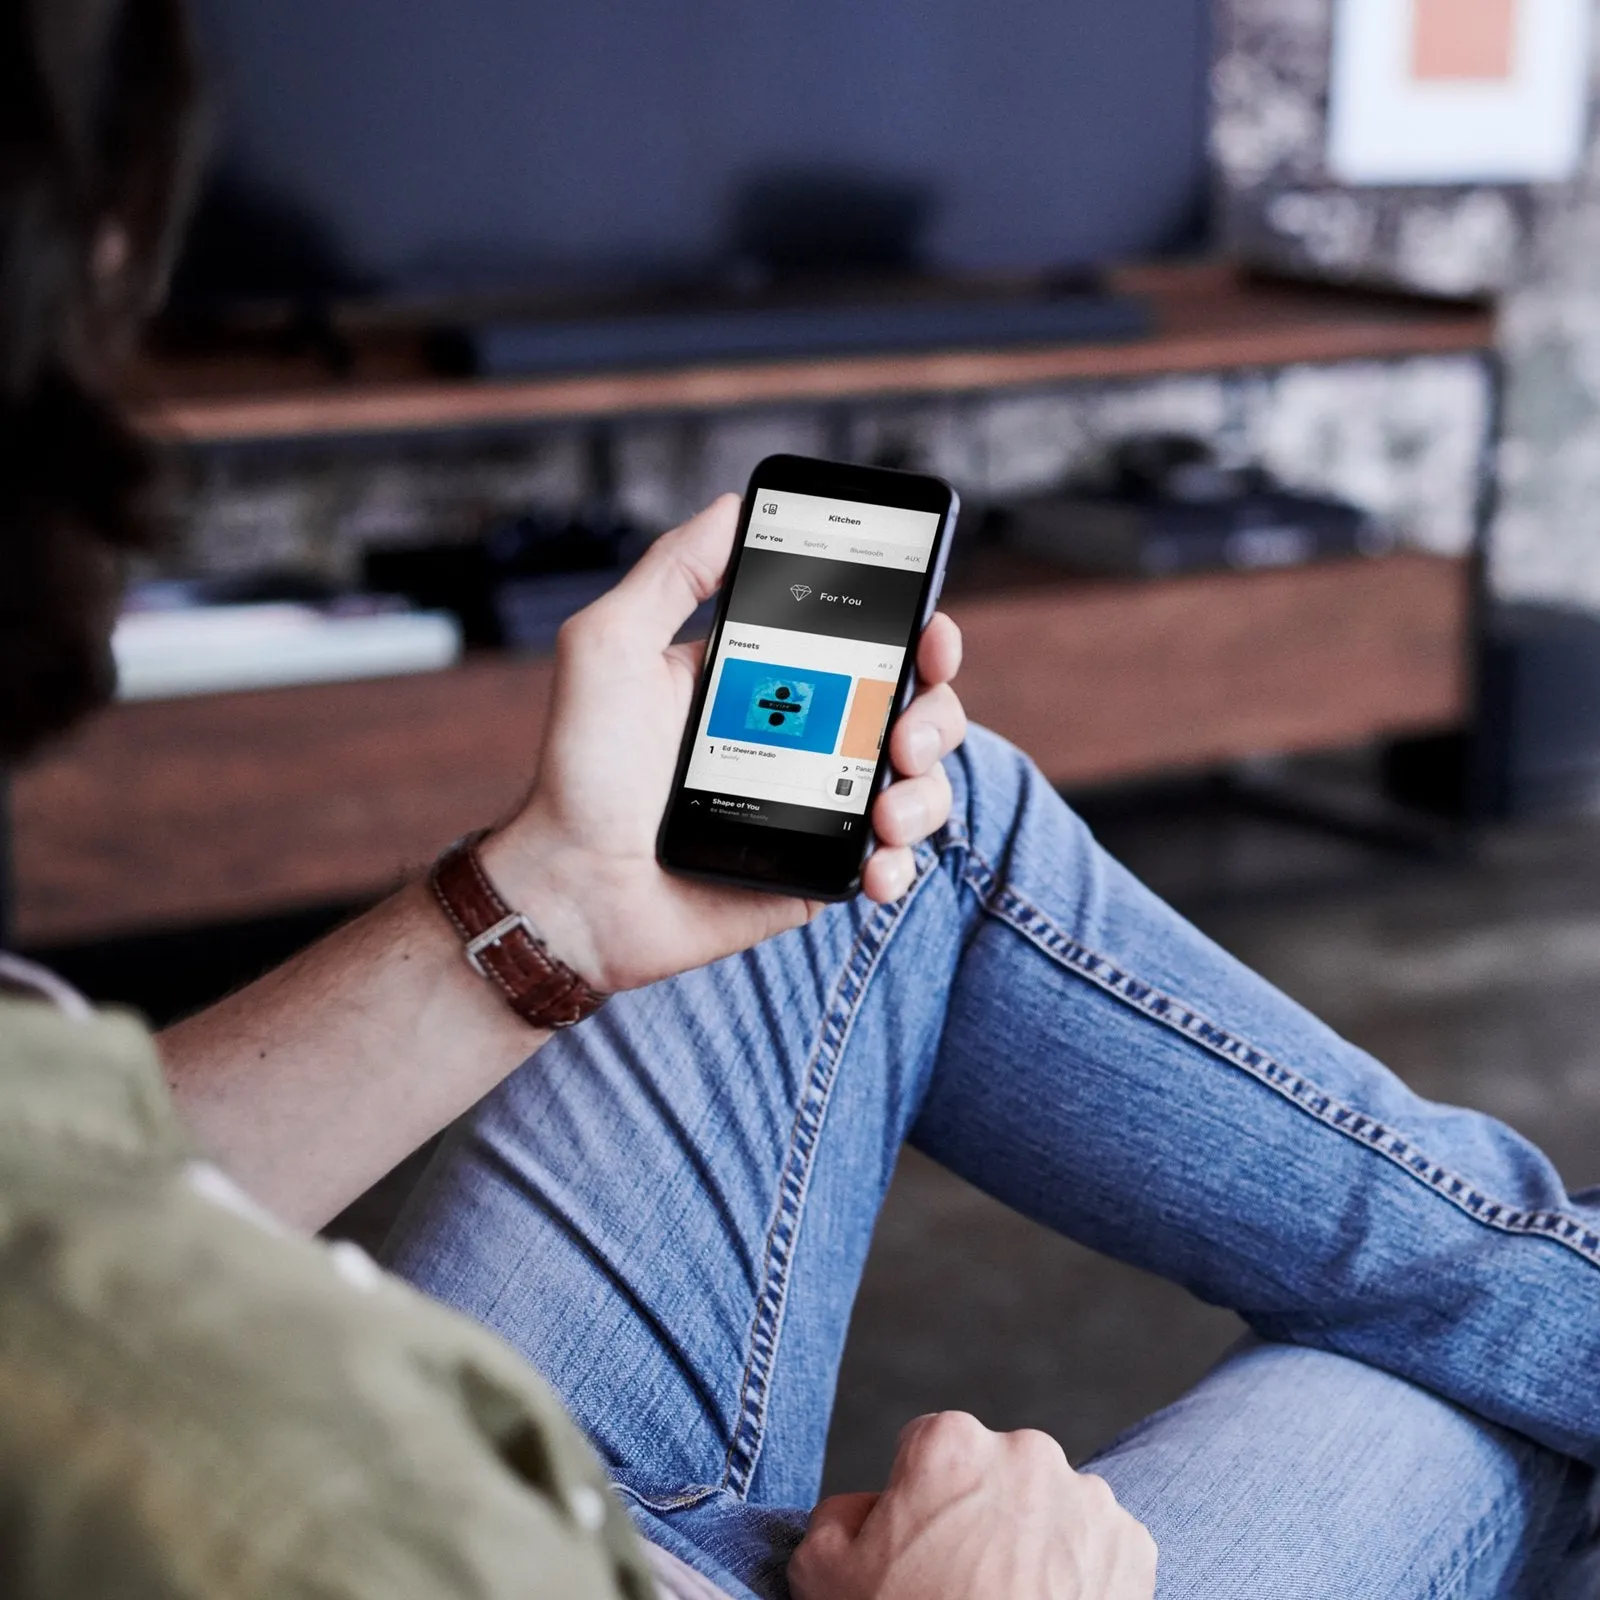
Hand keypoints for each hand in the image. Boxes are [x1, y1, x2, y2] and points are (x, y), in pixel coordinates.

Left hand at [481, 494, 967, 992]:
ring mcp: (817, 805)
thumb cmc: (580, 768)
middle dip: (935, 713)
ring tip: (883, 811)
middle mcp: (804, 736)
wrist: (574, 887)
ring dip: (925, 792)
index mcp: (769, 678)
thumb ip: (671, 573)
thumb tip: (730, 506)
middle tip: (902, 734)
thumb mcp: (610, 647)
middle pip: (914, 707)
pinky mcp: (817, 869)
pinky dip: (898, 861)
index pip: (867, 640)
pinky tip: (874, 862)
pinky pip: (890, 860)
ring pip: (918, 783)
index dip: (916, 630)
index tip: (930, 630)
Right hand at [790, 1413, 1156, 1599]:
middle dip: (982, 1517)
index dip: (919, 1503)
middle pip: (994, 1473)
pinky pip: (1098, 1548)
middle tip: (965, 1585)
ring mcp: (1087, 1497)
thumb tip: (865, 1508)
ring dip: (1034, 1542)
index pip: (927, 1449)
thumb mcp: (824, 1574)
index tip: (921, 1551)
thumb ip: (836, 1516)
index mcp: (950, 1442)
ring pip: (1050, 1508)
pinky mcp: (1134, 1546)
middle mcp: (1025, 1451)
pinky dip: (1081, 1576)